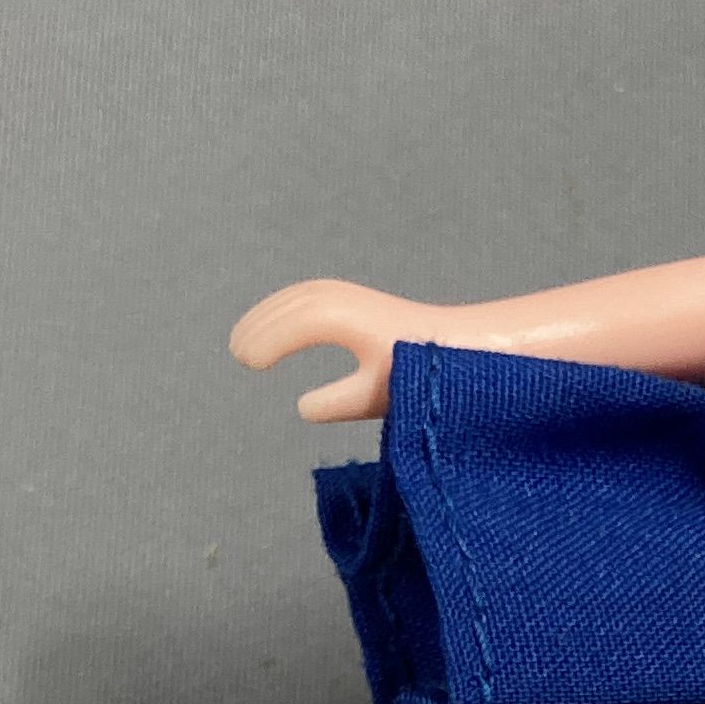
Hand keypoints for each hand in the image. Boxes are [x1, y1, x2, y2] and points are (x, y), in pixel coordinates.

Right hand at [227, 278, 452, 421]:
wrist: (467, 345)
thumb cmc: (426, 373)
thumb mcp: (381, 395)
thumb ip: (339, 402)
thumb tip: (302, 407)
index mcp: (355, 322)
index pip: (301, 324)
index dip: (270, 340)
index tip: (248, 364)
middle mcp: (351, 302)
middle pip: (294, 305)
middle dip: (261, 325)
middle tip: (237, 355)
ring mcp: (355, 298)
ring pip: (301, 296)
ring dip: (270, 313)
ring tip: (244, 339)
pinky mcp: (360, 302)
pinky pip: (311, 296)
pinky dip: (286, 307)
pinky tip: (275, 325)